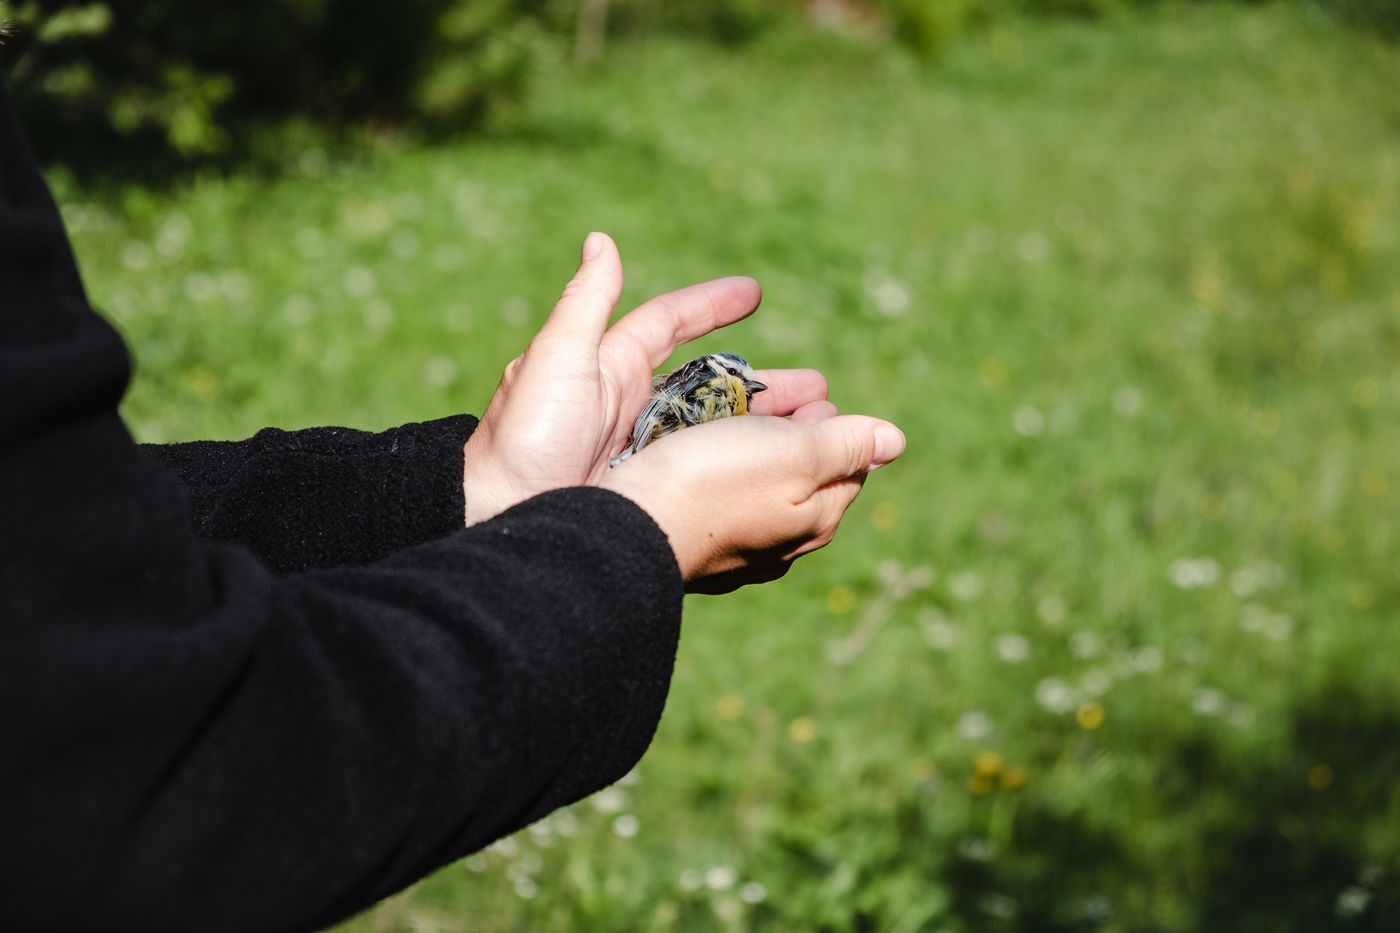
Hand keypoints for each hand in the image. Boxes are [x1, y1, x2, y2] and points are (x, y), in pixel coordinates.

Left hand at [463, 232, 829, 523]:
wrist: (498, 517)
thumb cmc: (522, 438)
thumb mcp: (556, 361)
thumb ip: (585, 302)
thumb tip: (600, 240)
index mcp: (608, 364)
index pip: (669, 322)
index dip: (711, 305)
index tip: (755, 292)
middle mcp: (628, 404)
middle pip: (709, 385)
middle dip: (763, 386)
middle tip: (819, 391)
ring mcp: (638, 449)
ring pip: (713, 432)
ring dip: (761, 430)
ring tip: (816, 433)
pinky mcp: (644, 489)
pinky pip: (700, 473)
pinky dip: (735, 470)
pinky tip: (772, 478)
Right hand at [598, 409, 905, 593]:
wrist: (629, 529)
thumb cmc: (714, 482)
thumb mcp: (794, 452)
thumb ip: (845, 445)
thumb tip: (893, 441)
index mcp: (816, 520)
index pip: (848, 467)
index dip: (835, 425)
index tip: (815, 395)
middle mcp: (781, 544)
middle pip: (803, 478)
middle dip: (799, 434)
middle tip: (784, 397)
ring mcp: (736, 551)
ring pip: (758, 488)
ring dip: (754, 448)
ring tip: (736, 413)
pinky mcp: (694, 546)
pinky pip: (718, 500)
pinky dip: (719, 472)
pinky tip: (699, 456)